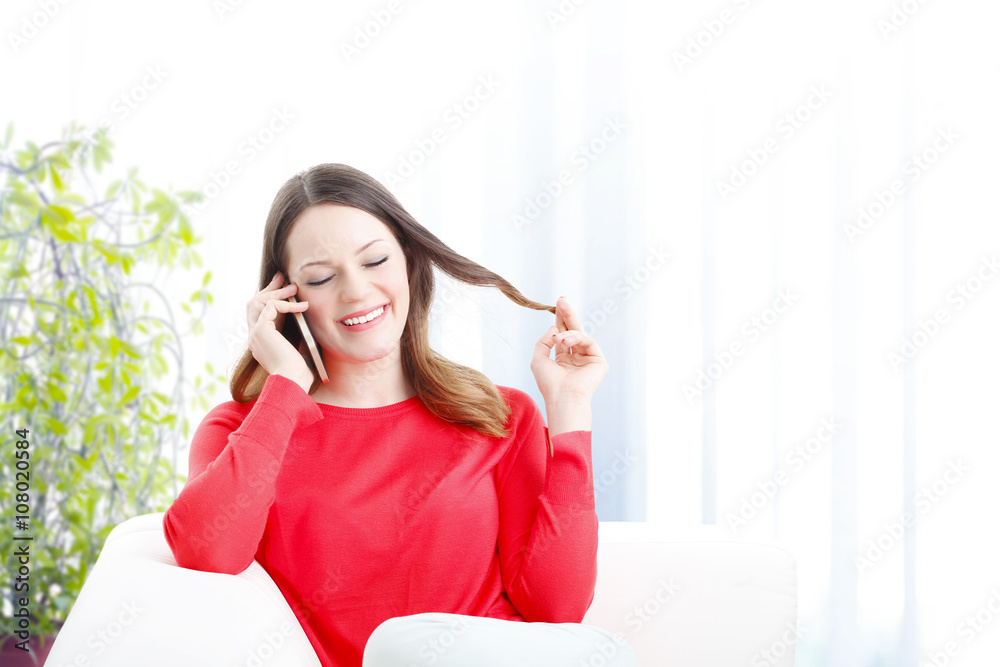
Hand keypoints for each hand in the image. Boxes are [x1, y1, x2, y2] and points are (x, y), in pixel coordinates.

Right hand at [246, 271, 314, 388]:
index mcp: (262, 342)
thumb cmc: (300, 374)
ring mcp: (255, 334)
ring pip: (258, 302)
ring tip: (294, 287)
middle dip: (269, 289)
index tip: (283, 287)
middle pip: (254, 304)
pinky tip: (302, 306)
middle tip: (282, 277)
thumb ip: (301, 336)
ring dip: (277, 292)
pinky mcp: (261, 331)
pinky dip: (286, 304)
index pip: (261, 314)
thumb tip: (311, 321)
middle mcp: (254, 338)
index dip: (271, 299)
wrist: (293, 383)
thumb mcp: (301, 350)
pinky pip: (270, 307)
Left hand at [530, 296, 608, 403]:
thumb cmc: (549, 384)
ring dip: (568, 332)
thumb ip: (543, 341)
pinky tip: (564, 341)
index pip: (563, 334)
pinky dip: (576, 338)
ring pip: (580, 335)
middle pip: (573, 330)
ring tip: (558, 336)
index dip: (560, 319)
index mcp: (563, 359)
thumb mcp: (538, 359)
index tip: (558, 303)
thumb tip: (554, 328)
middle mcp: (577, 358)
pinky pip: (588, 341)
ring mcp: (588, 359)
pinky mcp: (599, 361)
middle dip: (567, 314)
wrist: (562, 397)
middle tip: (562, 299)